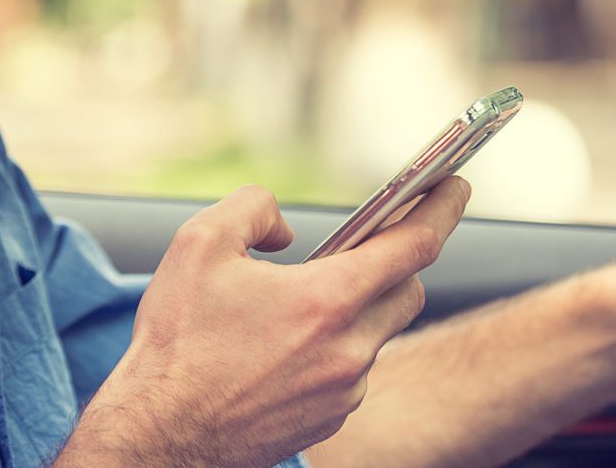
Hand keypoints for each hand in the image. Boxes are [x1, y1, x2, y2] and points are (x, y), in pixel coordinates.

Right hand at [60, 178, 469, 467]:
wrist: (160, 433)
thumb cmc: (177, 341)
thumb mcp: (200, 243)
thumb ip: (254, 208)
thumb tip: (287, 231)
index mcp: (327, 300)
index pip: (414, 245)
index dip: (441, 207)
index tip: (455, 184)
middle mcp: (348, 349)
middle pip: (409, 290)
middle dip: (398, 260)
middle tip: (370, 241)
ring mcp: (344, 390)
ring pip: (377, 333)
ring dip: (357, 308)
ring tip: (301, 300)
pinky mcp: (330, 419)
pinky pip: (352, 370)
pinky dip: (335, 348)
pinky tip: (285, 346)